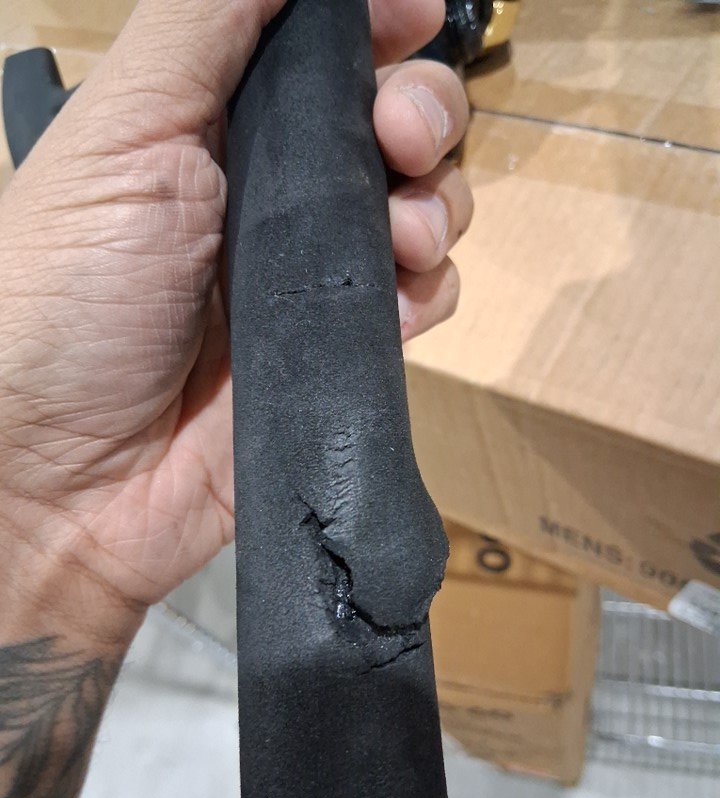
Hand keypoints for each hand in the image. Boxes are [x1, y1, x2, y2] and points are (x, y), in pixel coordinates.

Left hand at [0, 0, 472, 610]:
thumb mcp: (121, 132)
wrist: (63, 479)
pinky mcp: (345, 356)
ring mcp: (316, 279)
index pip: (324, 52)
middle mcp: (275, 196)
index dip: (378, 25)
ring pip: (427, 209)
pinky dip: (428, 289)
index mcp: (216, 125)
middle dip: (425, 111)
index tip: (412, 16)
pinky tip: (396, 302)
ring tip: (399, 234)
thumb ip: (205, 25)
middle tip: (402, 136)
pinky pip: (425, 301)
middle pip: (394, 125)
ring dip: (438, 203)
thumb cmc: (66, 296)